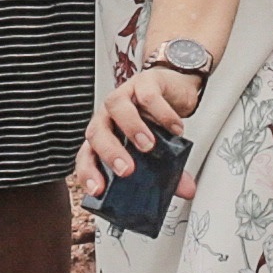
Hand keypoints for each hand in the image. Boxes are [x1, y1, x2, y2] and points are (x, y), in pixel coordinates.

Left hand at [75, 58, 202, 192]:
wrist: (175, 88)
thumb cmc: (157, 119)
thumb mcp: (161, 149)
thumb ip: (170, 171)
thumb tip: (186, 190)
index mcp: (106, 135)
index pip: (87, 155)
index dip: (88, 172)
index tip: (98, 189)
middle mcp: (109, 115)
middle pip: (96, 131)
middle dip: (109, 152)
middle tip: (127, 170)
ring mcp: (125, 95)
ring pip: (116, 106)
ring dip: (131, 128)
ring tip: (149, 146)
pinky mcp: (144, 82)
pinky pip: (148, 95)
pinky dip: (162, 113)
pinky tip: (174, 128)